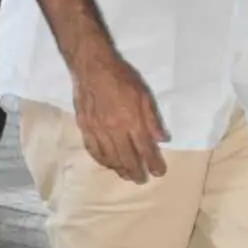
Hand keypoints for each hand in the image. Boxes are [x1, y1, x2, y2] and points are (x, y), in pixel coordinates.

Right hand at [72, 48, 167, 183]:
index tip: (159, 173)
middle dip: (136, 172)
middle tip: (142, 180)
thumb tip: (162, 139)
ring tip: (127, 175)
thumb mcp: (144, 94)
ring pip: (109, 158)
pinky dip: (102, 161)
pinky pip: (93, 150)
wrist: (92, 67)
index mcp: (131, 121)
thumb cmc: (122, 77)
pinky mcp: (84, 128)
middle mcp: (114, 130)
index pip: (145, 149)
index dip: (153, 163)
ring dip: (119, 170)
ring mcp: (97, 131)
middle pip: (127, 159)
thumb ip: (152, 118)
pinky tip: (108, 164)